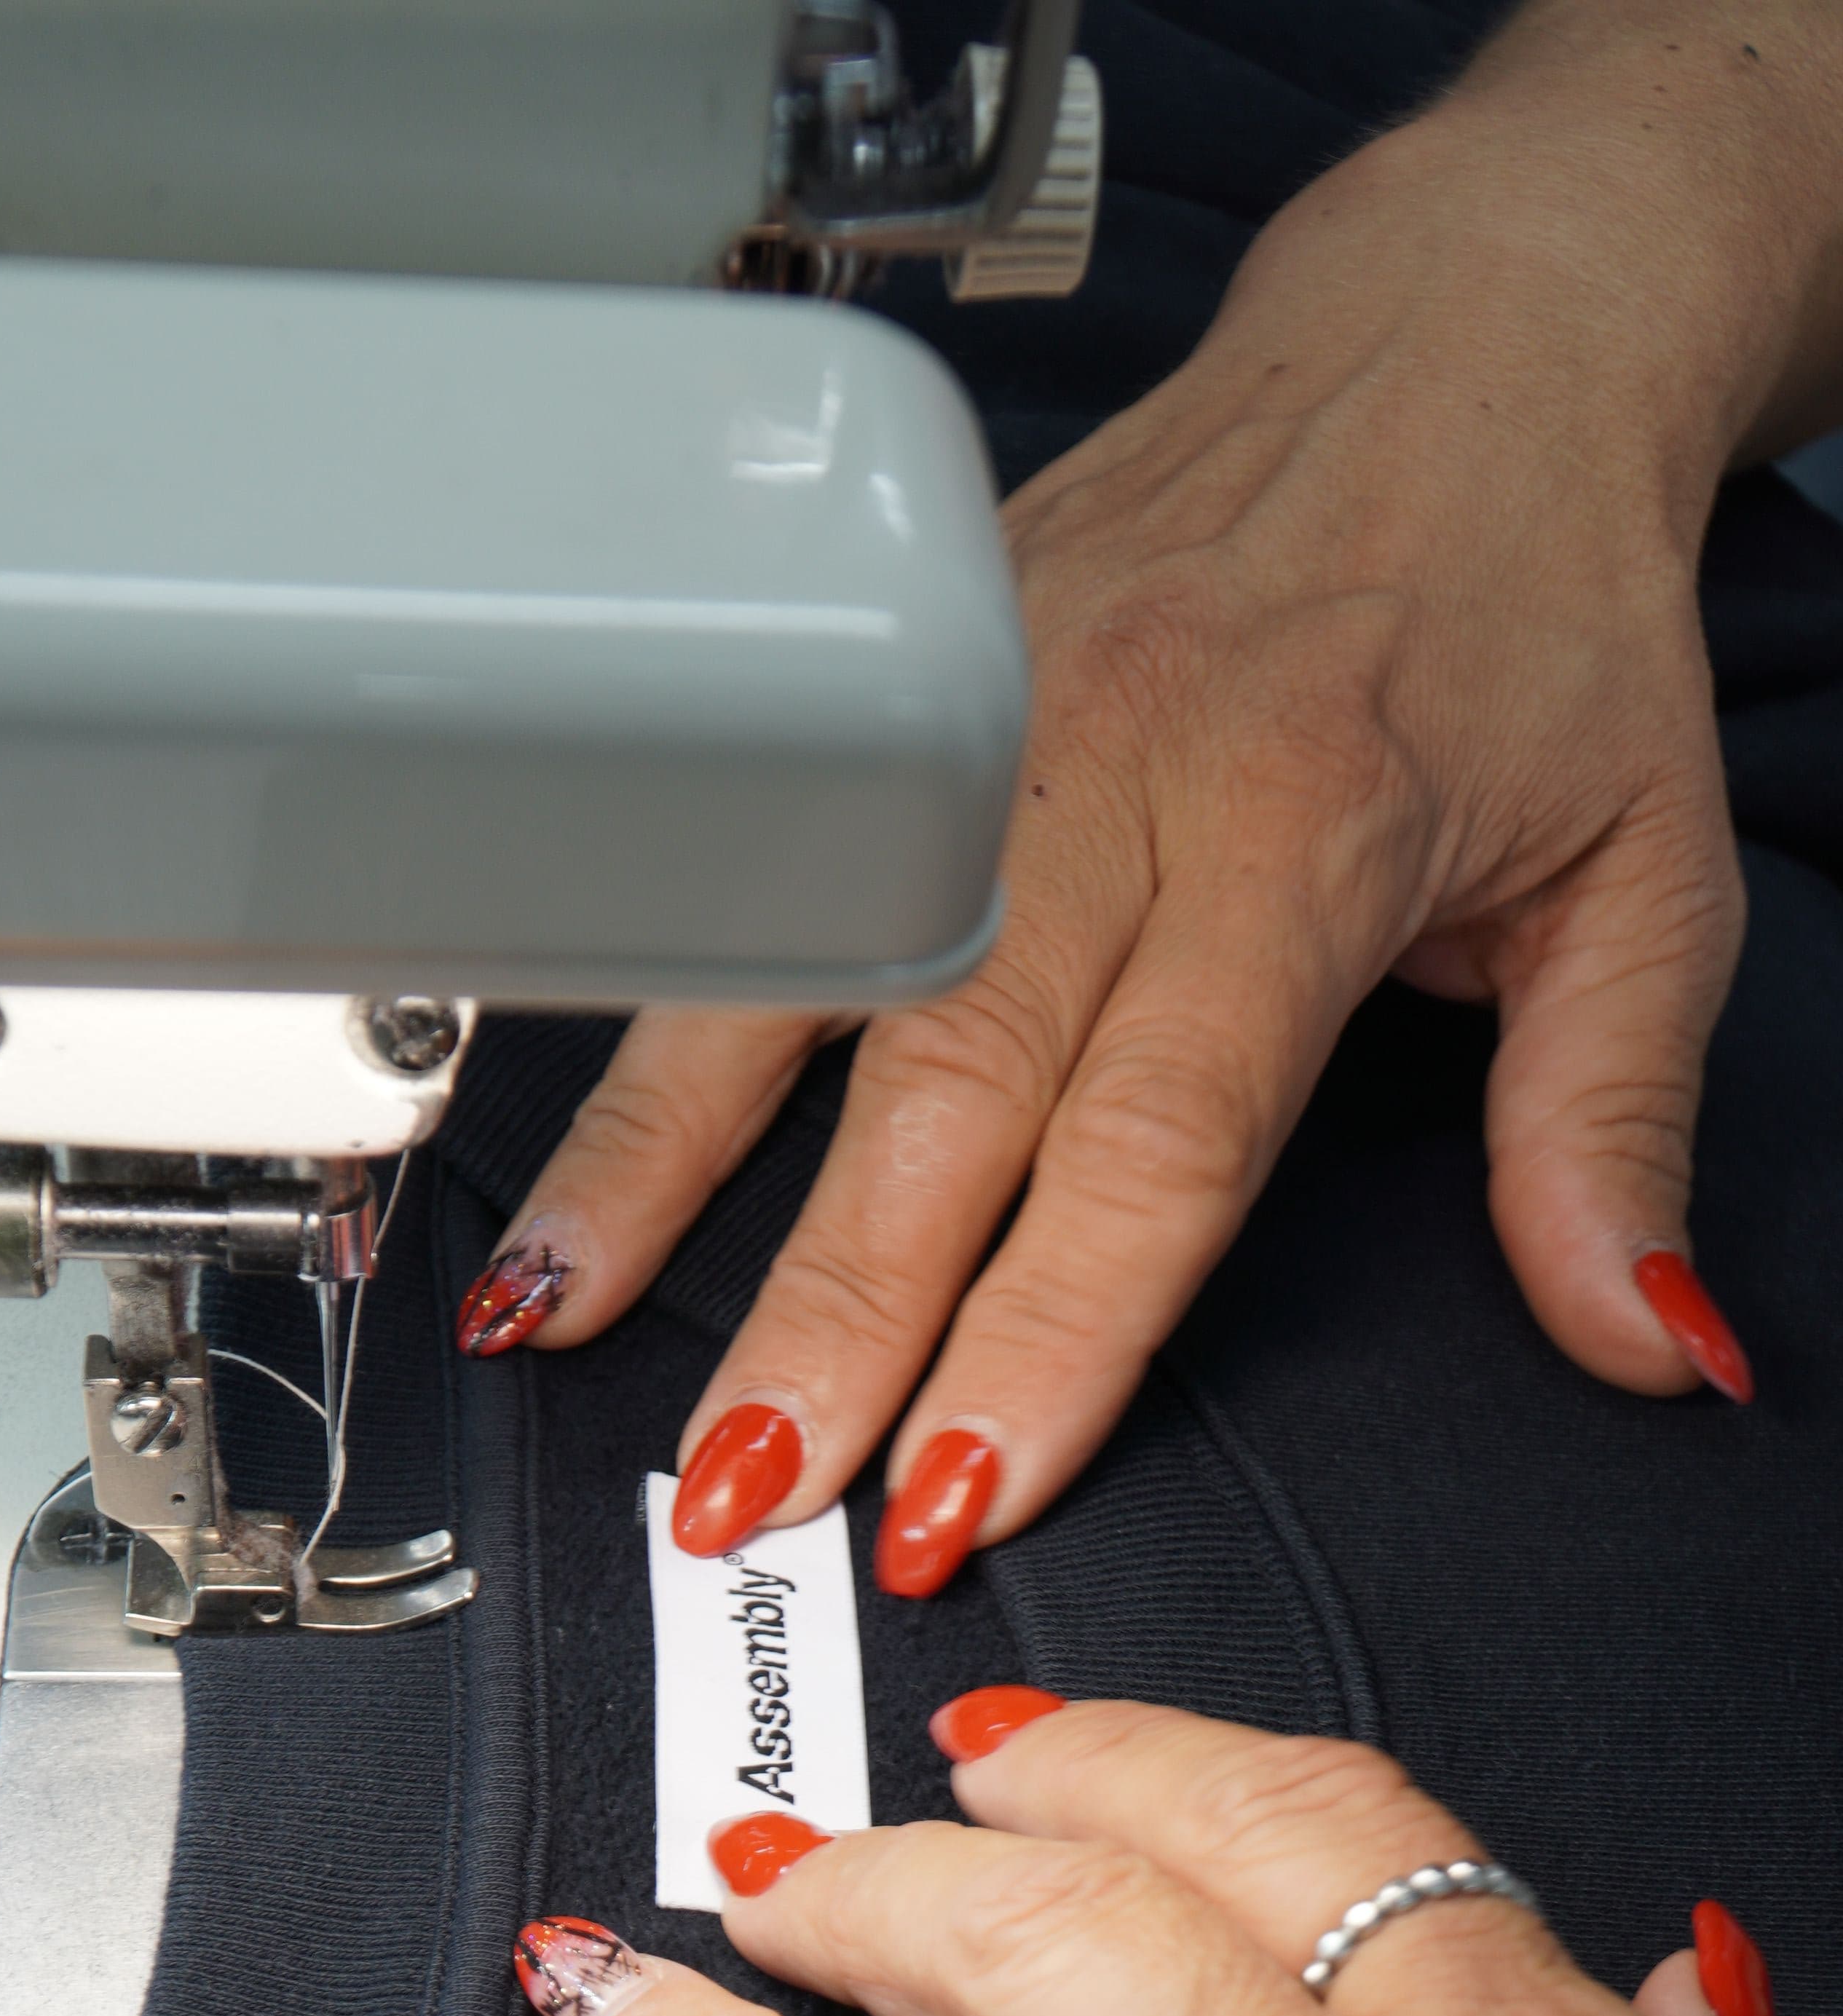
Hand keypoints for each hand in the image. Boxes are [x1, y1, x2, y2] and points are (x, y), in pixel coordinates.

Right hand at [457, 8, 1842, 1583]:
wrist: (1468, 331)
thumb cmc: (1549, 610)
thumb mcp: (1651, 872)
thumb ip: (1614, 1128)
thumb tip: (1646, 1344)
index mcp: (1309, 821)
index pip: (1158, 1132)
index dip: (1051, 1326)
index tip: (966, 1485)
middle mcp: (1120, 765)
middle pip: (944, 1085)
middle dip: (832, 1308)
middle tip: (748, 1488)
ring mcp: (990, 713)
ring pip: (798, 973)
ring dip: (665, 1173)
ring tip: (563, 1326)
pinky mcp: (913, 680)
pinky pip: (756, 876)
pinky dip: (639, 1025)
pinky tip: (560, 1156)